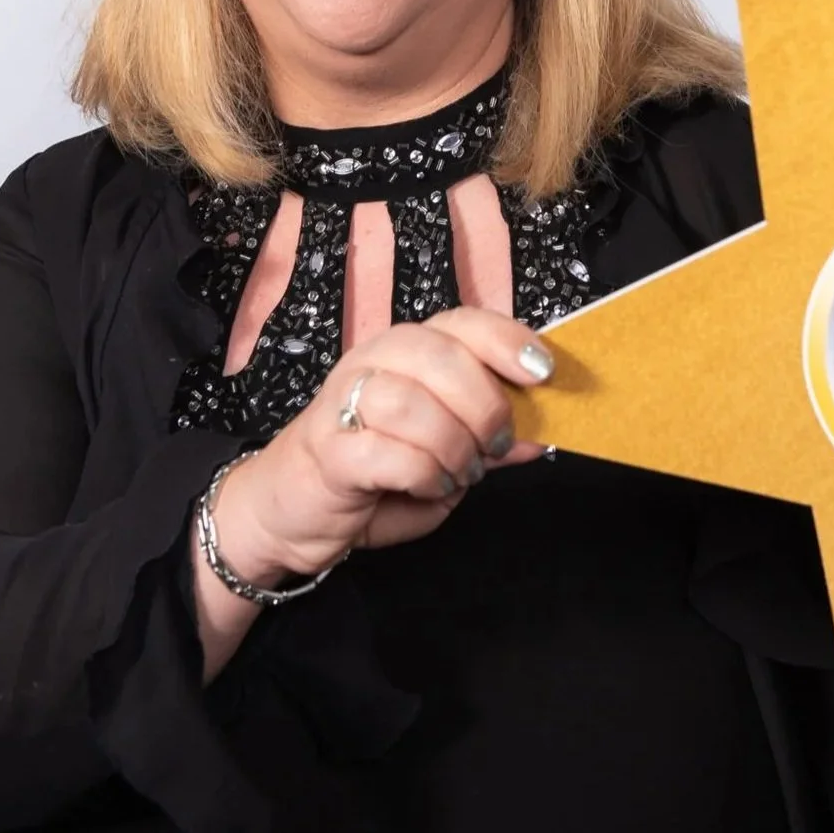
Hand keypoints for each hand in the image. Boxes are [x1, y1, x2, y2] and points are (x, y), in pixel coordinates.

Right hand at [212, 307, 551, 583]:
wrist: (291, 510)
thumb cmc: (374, 473)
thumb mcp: (445, 455)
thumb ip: (488, 441)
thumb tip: (541, 435)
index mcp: (408, 351)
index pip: (462, 322)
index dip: (506, 340)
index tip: (543, 372)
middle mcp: (374, 361)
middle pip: (441, 355)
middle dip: (485, 405)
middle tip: (494, 445)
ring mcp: (345, 401)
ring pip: (412, 402)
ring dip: (452, 444)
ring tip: (458, 472)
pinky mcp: (328, 448)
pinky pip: (388, 452)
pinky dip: (423, 473)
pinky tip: (428, 486)